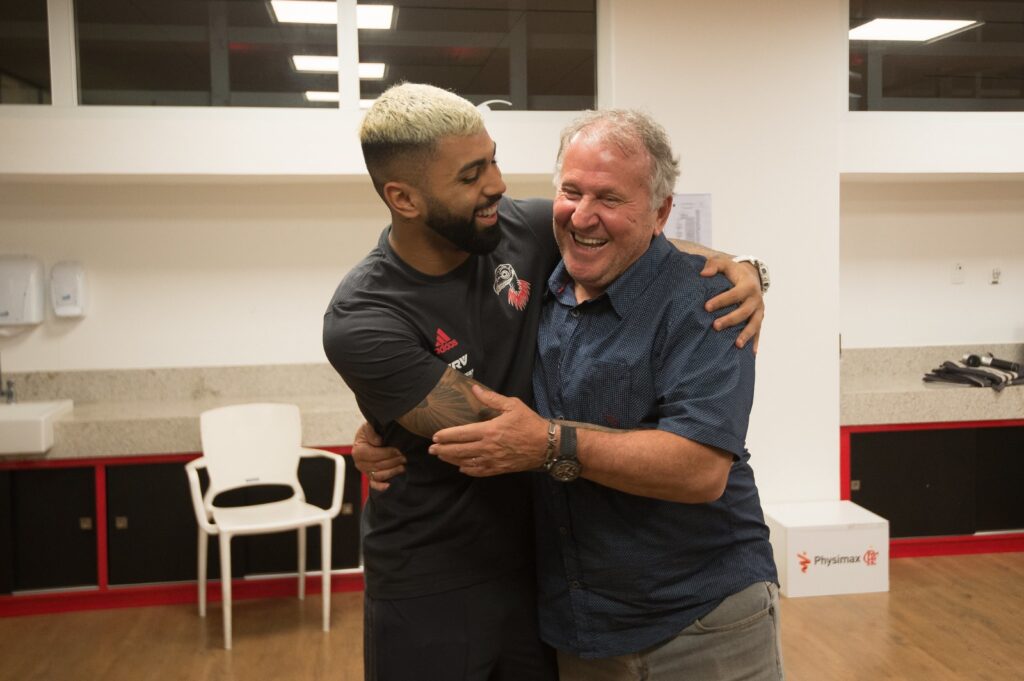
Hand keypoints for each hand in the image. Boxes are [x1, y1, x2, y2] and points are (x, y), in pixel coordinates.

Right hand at [352, 422, 405, 490]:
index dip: (388, 453)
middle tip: (405, 458)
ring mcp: (365, 471)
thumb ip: (371, 432)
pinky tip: (389, 486)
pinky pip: (374, 484)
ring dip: (392, 472)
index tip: (399, 450)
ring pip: (379, 475)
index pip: (374, 454)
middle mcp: (359, 463)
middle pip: (378, 465)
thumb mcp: (368, 427)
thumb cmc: (371, 432)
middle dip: (393, 462)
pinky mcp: (370, 477)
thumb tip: (378, 442)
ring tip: (403, 467)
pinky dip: (381, 486)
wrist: (370, 437)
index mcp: (358, 451)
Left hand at [429, 385, 547, 476]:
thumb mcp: (512, 405)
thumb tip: (474, 389)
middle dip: (442, 450)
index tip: (435, 436)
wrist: (547, 446)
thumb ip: (491, 398)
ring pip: (465, 462)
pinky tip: (461, 467)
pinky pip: (478, 471)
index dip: (446, 435)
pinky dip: (467, 470)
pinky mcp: (499, 469)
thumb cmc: (530, 423)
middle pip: (459, 450)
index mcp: (489, 430)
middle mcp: (487, 447)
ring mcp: (492, 460)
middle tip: (431, 449)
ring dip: (451, 459)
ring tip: (441, 456)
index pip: (461, 434)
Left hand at [700, 257, 763, 352]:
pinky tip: (751, 353)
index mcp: (748, 285)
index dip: (721, 301)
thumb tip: (703, 274)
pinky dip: (755, 342)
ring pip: (754, 324)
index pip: (734, 294)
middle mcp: (756, 298)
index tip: (706, 307)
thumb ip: (713, 265)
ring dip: (746, 334)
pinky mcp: (759, 318)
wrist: (751, 275)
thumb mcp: (724, 263)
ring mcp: (759, 310)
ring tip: (737, 345)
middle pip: (744, 311)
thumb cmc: (733, 271)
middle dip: (730, 319)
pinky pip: (758, 331)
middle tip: (715, 326)